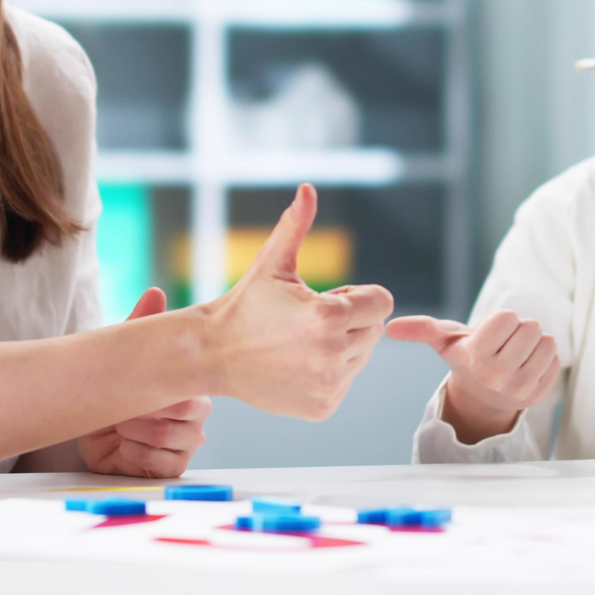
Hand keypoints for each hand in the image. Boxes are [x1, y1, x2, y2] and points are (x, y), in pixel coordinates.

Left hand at [79, 288, 211, 476]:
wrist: (92, 432)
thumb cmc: (115, 393)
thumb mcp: (126, 357)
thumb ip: (140, 324)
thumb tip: (155, 292)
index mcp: (193, 389)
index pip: (195, 388)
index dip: (163, 390)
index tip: (138, 388)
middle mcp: (196, 418)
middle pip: (186, 412)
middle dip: (145, 408)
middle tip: (122, 407)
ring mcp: (187, 445)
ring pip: (168, 437)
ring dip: (134, 430)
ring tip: (119, 426)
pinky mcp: (172, 469)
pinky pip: (160, 463)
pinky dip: (134, 453)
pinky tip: (123, 446)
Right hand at [197, 185, 394, 419]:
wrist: (212, 353)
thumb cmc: (245, 304)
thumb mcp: (272, 263)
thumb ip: (296, 225)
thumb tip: (307, 188)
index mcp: (328, 316)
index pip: (382, 302)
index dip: (359, 296)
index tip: (329, 298)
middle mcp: (334, 353)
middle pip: (375, 329)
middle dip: (351, 320)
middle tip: (309, 321)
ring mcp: (329, 384)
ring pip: (362, 356)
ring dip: (343, 346)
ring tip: (302, 342)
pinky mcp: (323, 406)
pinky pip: (346, 381)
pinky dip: (330, 373)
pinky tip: (298, 364)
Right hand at [386, 309, 558, 443]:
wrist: (481, 398)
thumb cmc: (465, 357)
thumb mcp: (444, 341)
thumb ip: (421, 329)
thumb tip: (389, 327)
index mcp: (476, 357)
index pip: (508, 317)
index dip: (501, 320)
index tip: (490, 334)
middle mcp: (498, 376)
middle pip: (531, 327)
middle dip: (519, 329)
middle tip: (504, 344)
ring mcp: (520, 388)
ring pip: (547, 342)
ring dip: (535, 343)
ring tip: (516, 354)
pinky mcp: (539, 395)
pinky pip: (555, 360)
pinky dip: (544, 359)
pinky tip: (526, 367)